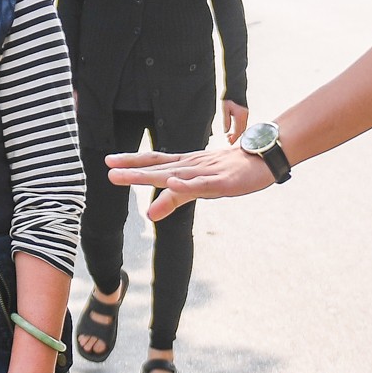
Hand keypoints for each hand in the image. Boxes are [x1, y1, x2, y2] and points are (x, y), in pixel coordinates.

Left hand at [107, 147, 272, 219]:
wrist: (262, 158)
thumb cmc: (228, 171)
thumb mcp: (198, 187)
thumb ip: (174, 199)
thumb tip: (149, 214)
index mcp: (184, 166)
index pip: (154, 162)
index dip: (132, 162)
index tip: (109, 162)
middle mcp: (190, 166)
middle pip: (158, 167)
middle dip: (133, 169)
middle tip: (109, 169)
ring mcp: (205, 172)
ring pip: (174, 174)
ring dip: (150, 174)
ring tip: (127, 175)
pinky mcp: (222, 181)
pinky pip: (202, 183)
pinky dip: (186, 183)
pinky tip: (172, 182)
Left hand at [222, 100, 249, 144]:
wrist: (235, 89)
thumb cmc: (229, 98)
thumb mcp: (225, 110)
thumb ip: (226, 121)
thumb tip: (226, 131)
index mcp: (240, 116)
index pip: (238, 131)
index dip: (234, 138)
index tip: (230, 142)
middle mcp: (245, 116)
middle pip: (242, 130)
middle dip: (236, 137)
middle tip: (229, 141)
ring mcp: (246, 114)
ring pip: (243, 127)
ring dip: (237, 133)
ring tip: (229, 136)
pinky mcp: (245, 113)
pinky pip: (243, 124)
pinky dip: (239, 128)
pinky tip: (234, 129)